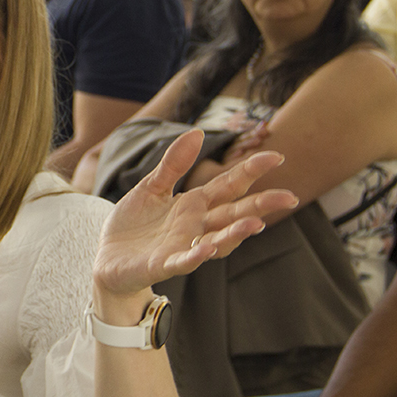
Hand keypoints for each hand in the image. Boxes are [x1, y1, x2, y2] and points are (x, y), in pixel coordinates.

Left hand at [95, 129, 298, 297]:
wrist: (107, 258)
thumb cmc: (133, 225)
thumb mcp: (152, 187)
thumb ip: (173, 164)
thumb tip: (198, 132)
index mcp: (194, 205)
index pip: (229, 186)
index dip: (250, 172)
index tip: (276, 157)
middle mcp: (195, 227)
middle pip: (233, 214)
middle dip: (261, 207)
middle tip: (289, 198)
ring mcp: (182, 247)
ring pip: (216, 241)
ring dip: (235, 233)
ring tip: (256, 224)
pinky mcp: (163, 264)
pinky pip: (183, 261)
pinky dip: (195, 256)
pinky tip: (207, 249)